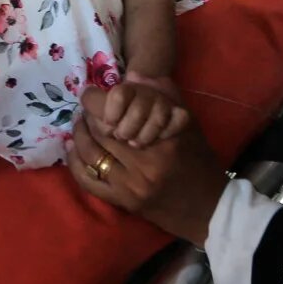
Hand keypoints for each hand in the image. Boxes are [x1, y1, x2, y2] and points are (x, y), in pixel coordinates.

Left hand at [69, 89, 228, 244]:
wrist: (208, 208)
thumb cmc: (199, 162)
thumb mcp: (188, 125)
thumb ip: (166, 99)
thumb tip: (135, 75)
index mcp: (161, 142)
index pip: (115, 115)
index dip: (97, 102)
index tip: (91, 94)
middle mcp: (144, 164)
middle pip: (100, 133)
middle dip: (87, 117)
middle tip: (85, 109)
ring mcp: (130, 186)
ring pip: (91, 156)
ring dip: (79, 137)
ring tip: (79, 125)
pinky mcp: (122, 202)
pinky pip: (89, 181)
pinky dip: (76, 164)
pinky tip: (74, 150)